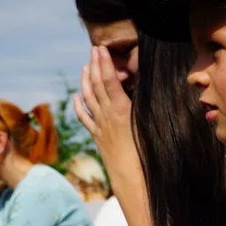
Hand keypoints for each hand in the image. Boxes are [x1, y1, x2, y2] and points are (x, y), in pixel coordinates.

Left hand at [75, 46, 135, 165]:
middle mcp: (107, 115)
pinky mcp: (97, 136)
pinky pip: (84, 117)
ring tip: (85, 67)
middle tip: (93, 50)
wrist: (132, 177)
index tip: (101, 49)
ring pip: (88, 98)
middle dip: (95, 65)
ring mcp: (99, 125)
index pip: (110, 80)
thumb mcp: (149, 124)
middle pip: (97, 85)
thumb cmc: (146, 152)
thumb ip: (146, 105)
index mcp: (121, 110)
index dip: (105, 63)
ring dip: (86, 81)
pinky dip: (78, 105)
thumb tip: (146, 87)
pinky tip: (75, 97)